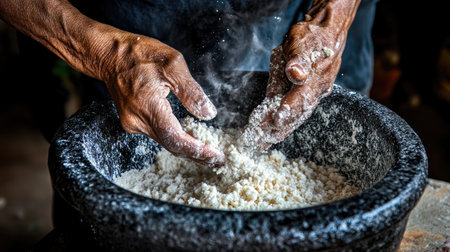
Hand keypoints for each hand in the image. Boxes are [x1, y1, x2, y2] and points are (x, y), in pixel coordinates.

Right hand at [101, 33, 224, 165]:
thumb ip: (191, 91)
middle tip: (218, 160)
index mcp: (148, 106)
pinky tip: (190, 139)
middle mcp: (137, 121)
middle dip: (196, 155)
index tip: (216, 156)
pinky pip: (158, 135)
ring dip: (187, 148)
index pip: (175, 138)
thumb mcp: (173, 64)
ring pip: (165, 142)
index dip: (198, 150)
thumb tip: (209, 114)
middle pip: (171, 146)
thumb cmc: (139, 54)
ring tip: (209, 153)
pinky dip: (175, 139)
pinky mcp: (133, 122)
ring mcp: (133, 124)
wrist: (108, 55)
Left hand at [243, 13, 345, 151]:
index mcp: (313, 77)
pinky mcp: (305, 98)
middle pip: (297, 114)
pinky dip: (282, 127)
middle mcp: (315, 91)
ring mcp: (312, 96)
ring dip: (278, 132)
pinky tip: (270, 137)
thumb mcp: (302, 41)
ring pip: (295, 118)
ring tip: (260, 145)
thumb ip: (299, 59)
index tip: (275, 120)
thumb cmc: (310, 37)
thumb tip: (296, 74)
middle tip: (258, 142)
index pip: (300, 97)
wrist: (326, 34)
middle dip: (277, 129)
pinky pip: (294, 115)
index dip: (288, 109)